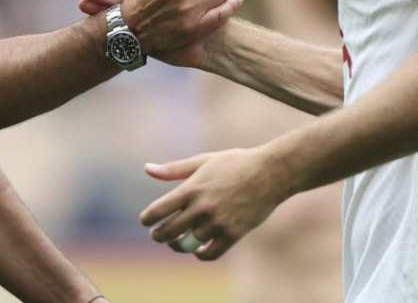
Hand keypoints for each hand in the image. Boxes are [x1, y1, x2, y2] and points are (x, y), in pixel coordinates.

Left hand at [139, 148, 287, 260]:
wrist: (270, 173)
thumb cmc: (235, 163)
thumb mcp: (203, 161)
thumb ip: (173, 169)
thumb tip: (146, 169)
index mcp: (191, 188)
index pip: (157, 211)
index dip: (147, 219)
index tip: (147, 221)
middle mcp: (202, 207)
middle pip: (168, 232)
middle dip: (158, 236)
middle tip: (158, 235)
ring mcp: (218, 223)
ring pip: (188, 244)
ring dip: (179, 245)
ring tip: (177, 242)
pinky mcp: (233, 234)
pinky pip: (210, 254)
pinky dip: (200, 255)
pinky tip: (198, 250)